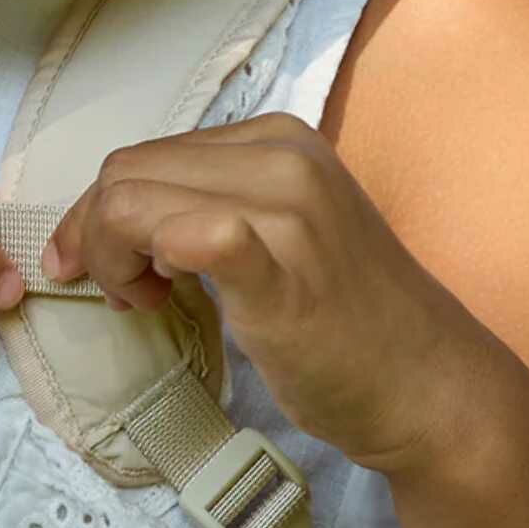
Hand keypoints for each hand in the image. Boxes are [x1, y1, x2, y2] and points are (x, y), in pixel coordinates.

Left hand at [38, 113, 469, 470]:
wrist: (432, 389)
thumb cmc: (346, 321)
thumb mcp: (278, 232)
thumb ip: (211, 204)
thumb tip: (116, 213)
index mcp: (276, 139)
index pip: (145, 153)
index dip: (102, 210)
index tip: (99, 264)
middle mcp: (281, 156)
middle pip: (127, 171)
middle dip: (96, 233)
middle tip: (126, 294)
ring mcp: (286, 209)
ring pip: (131, 200)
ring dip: (113, 257)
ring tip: (146, 302)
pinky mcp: (283, 269)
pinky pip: (190, 236)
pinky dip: (148, 265)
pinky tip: (163, 302)